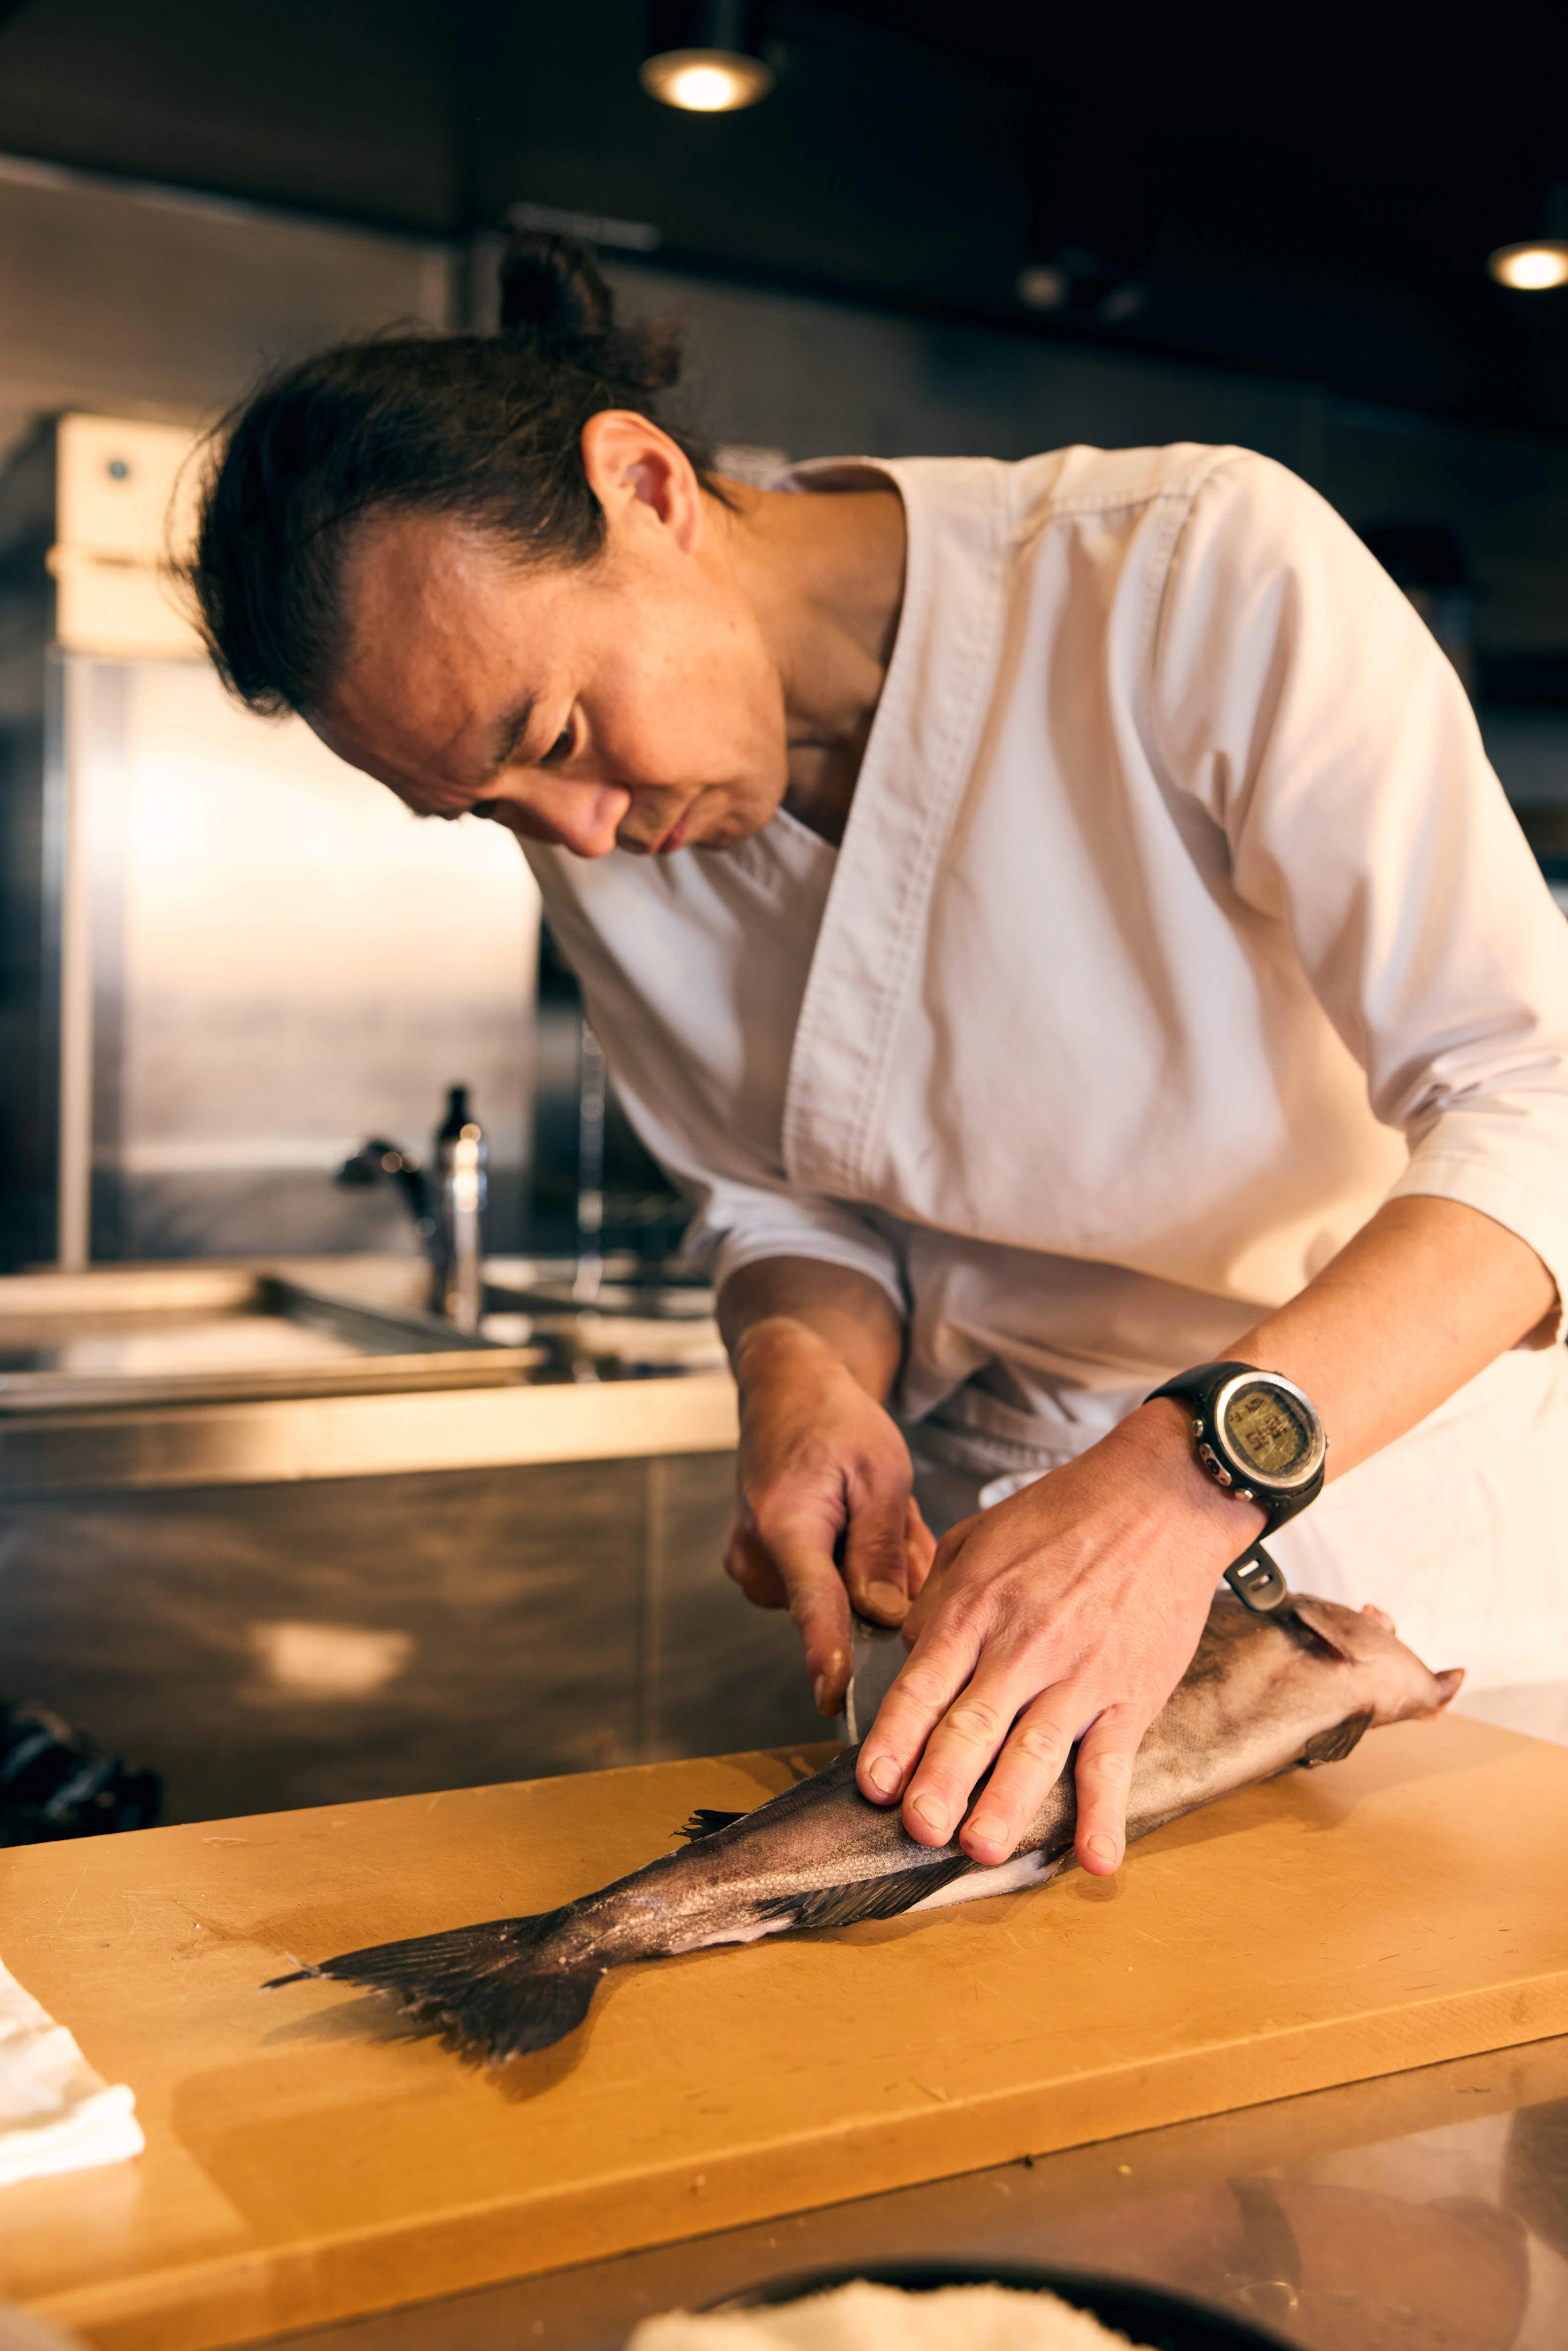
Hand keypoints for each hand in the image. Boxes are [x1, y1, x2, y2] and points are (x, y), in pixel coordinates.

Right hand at [725, 1317, 935, 1714]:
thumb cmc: (833, 1421)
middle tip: (898, 1520)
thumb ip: (881, 1549)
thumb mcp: (880, 1473)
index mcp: (785, 1524)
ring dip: (872, 1569)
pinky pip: (823, 1588)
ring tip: (873, 1511)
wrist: (786, 1391)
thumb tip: (886, 1617)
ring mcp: (753, 1568)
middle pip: (840, 1606)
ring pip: (837, 1599)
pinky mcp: (761, 1572)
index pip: (814, 1604)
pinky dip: (852, 1565)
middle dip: (885, 1579)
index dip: (829, 1654)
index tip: (836, 1700)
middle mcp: (756, 1556)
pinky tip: (857, 1523)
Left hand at [854, 1400, 1261, 1872]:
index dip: (895, 1737)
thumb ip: (937, 1600)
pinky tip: (1097, 1861)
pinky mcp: (1132, 1693)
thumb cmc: (1065, 1514)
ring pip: (1035, 1752)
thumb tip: (910, 1656)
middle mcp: (1022, 1647)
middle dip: (941, 1782)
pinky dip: (1106, 1814)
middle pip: (972, 1726)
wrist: (1160, 1495)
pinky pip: (1114, 1762)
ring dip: (1007, 1806)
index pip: (923, 1684)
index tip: (873, 1784)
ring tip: (980, 1849)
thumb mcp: (978, 1538)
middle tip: (918, 1828)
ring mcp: (1080, 1675)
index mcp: (975, 1607)